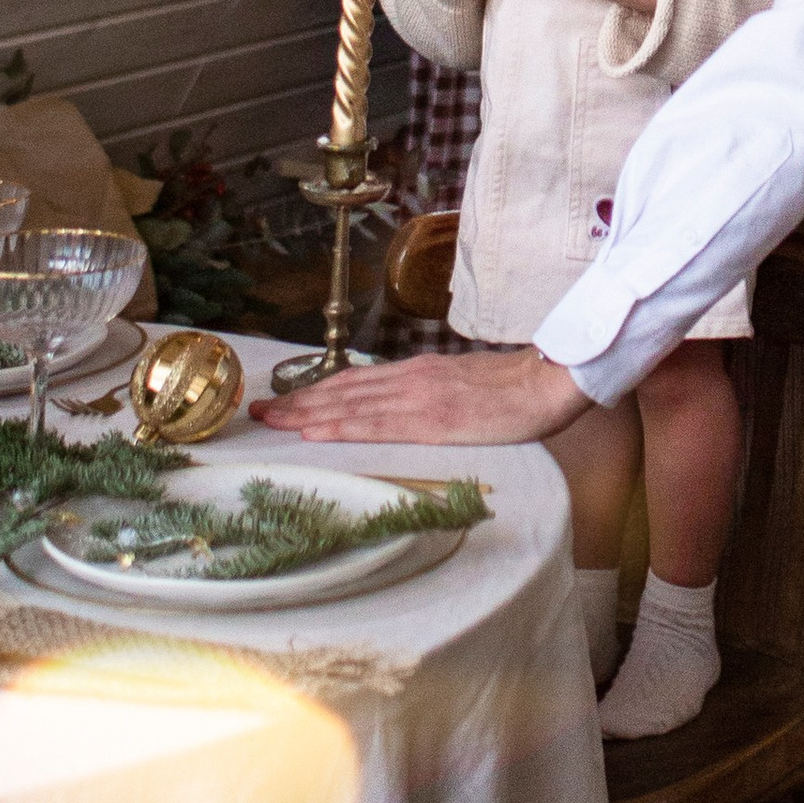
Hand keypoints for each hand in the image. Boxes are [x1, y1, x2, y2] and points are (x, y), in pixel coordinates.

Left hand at [250, 344, 589, 444]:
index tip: (280, 402)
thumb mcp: (461, 385)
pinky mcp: (432, 419)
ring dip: (305, 413)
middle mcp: (409, 380)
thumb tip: (402, 409)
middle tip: (255, 414)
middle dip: (295, 403)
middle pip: (341, 391)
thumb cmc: (513, 390)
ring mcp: (418, 398)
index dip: (313, 392)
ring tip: (270, 422)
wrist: (547, 383)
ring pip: (349, 404)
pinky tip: (315, 429)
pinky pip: (376, 424)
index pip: (353, 383)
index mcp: (416, 373)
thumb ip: (429, 395)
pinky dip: (340, 425)